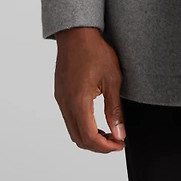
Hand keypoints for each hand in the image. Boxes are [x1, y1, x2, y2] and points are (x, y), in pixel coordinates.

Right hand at [53, 26, 125, 152]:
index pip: (89, 137)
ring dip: (90, 137)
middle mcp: (66, 104)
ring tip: (108, 132)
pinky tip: (95, 119)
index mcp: (78, 102)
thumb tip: (119, 133)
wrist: (77, 33)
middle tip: (116, 141)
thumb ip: (114, 109)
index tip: (120, 144)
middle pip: (79, 139)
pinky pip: (69, 118)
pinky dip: (82, 126)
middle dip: (99, 146)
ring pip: (73, 130)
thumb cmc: (94, 51)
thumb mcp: (112, 79)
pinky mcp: (60, 94)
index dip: (106, 147)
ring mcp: (61, 99)